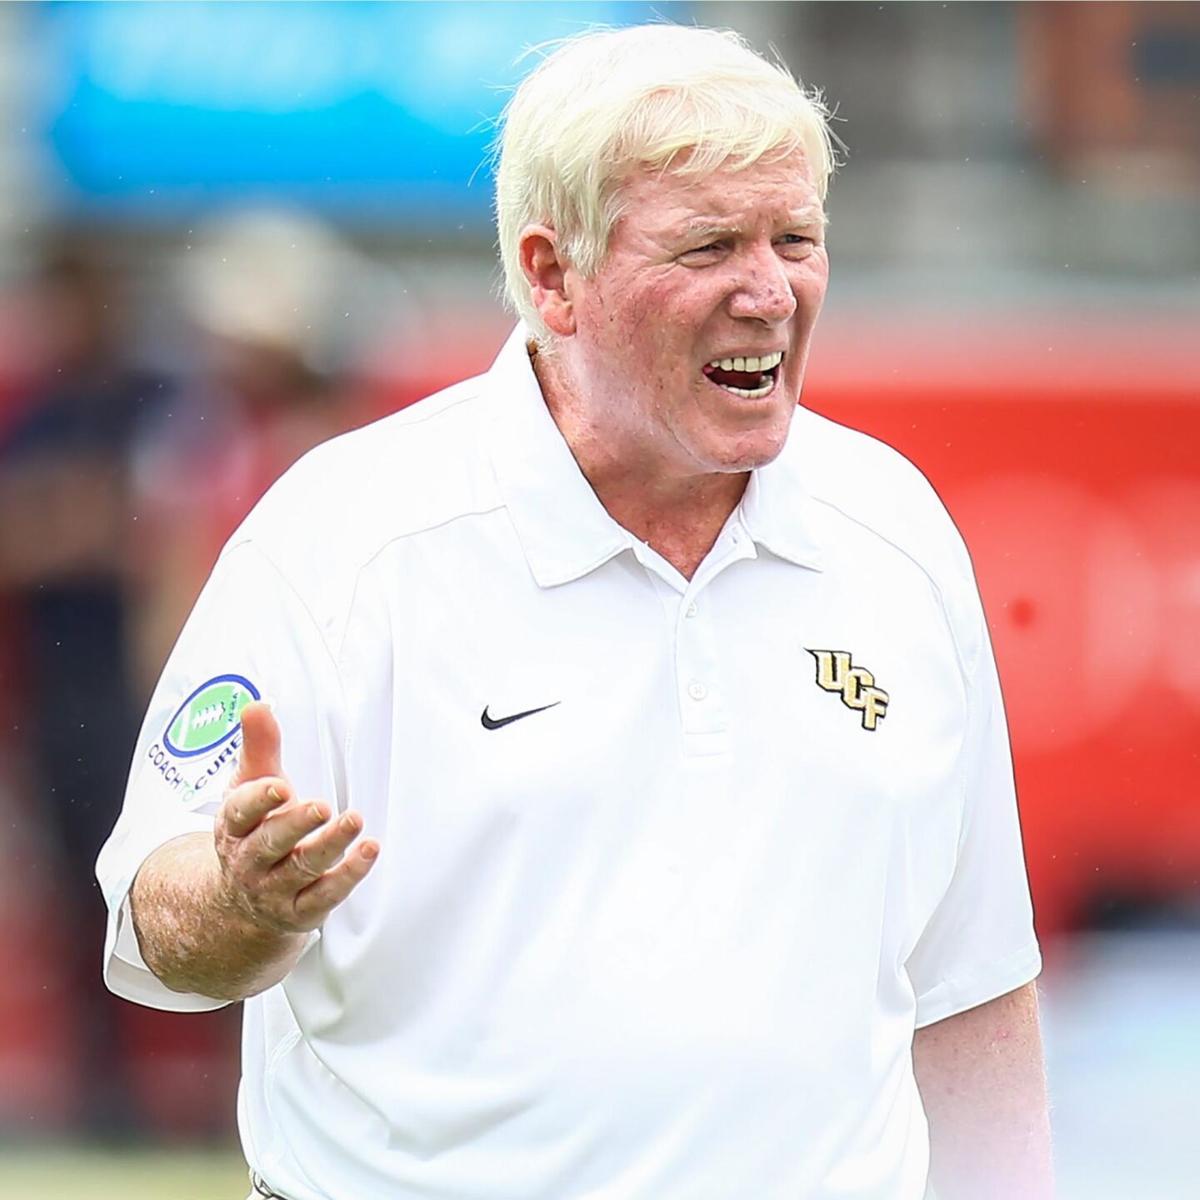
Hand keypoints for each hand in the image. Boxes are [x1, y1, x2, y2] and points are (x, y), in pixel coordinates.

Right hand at [214, 701, 378, 933]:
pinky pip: (325, 895)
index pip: (240, 813)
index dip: (258, 800)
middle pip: (270, 843)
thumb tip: (257, 704)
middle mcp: (250, 861)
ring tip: (355, 819)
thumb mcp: (251, 786)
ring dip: (329, 845)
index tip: (279, 787)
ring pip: (301, 868)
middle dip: (295, 824)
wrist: (242, 902)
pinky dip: (348, 875)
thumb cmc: (254, 829)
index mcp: (234, 827)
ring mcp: (274, 889)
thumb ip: (259, 747)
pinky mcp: (302, 910)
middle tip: (323, 806)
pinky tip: (369, 850)